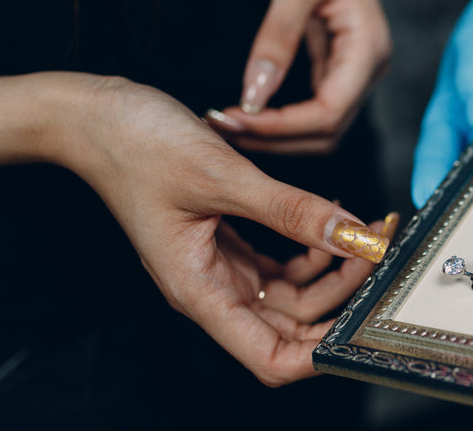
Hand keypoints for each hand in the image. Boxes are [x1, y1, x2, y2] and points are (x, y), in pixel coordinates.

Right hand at [48, 73, 393, 384]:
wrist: (94, 116)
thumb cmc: (135, 146)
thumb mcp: (223, 176)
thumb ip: (290, 210)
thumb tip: (351, 235)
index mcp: (200, 291)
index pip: (269, 357)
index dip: (318, 355)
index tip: (362, 325)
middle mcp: (212, 288)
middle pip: (292, 325)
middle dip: (341, 297)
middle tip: (378, 252)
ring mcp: (220, 267)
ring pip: (293, 292)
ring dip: (334, 268)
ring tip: (366, 230)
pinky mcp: (227, 243)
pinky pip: (282, 262)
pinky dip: (313, 247)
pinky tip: (334, 221)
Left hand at [206, 0, 390, 153]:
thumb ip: (278, 36)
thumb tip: (254, 96)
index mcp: (368, 50)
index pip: (328, 114)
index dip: (282, 127)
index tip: (233, 118)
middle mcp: (368, 69)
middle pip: (326, 133)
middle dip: (275, 139)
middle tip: (221, 127)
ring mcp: (355, 72)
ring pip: (320, 129)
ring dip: (276, 136)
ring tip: (229, 125)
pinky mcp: (338, 68)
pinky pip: (313, 110)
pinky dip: (281, 120)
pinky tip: (249, 112)